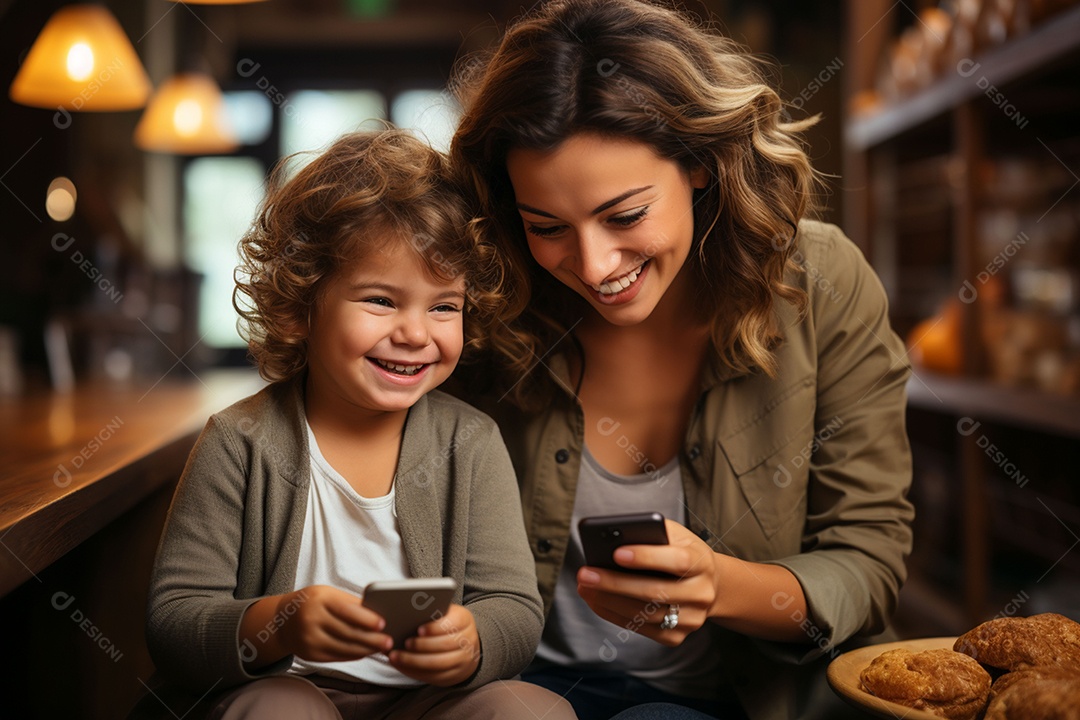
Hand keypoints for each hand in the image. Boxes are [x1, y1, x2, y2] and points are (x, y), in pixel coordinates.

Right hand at [274, 585, 392, 662]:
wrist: (283, 620)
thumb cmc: (313, 602)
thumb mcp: (328, 594)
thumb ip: (351, 603)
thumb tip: (379, 614)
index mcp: (319, 599)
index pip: (347, 610)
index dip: (367, 619)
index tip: (383, 623)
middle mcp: (311, 619)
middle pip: (348, 632)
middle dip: (371, 639)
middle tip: (389, 642)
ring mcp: (309, 639)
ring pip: (344, 647)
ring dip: (366, 650)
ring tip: (381, 648)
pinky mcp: (309, 654)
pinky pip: (336, 656)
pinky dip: (353, 655)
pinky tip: (365, 652)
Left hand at [388, 603, 480, 685]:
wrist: (465, 647)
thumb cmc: (447, 626)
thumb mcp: (445, 614)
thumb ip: (431, 613)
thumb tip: (406, 613)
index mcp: (465, 620)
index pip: (453, 623)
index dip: (436, 627)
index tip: (418, 630)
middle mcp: (468, 641)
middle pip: (445, 645)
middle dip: (422, 646)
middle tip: (404, 643)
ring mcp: (463, 660)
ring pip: (438, 664)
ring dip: (414, 661)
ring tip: (395, 656)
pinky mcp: (454, 676)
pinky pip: (434, 677)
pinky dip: (415, 672)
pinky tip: (401, 666)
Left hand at [576, 519, 723, 645]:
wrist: (708, 585)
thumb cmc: (682, 552)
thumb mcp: (675, 535)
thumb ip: (650, 533)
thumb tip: (612, 539)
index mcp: (701, 562)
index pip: (676, 561)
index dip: (646, 557)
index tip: (616, 553)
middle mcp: (700, 593)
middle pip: (655, 592)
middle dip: (615, 583)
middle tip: (585, 574)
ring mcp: (691, 619)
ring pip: (644, 614)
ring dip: (608, 601)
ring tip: (584, 587)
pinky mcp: (676, 637)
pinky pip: (640, 628)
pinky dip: (613, 614)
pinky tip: (596, 601)